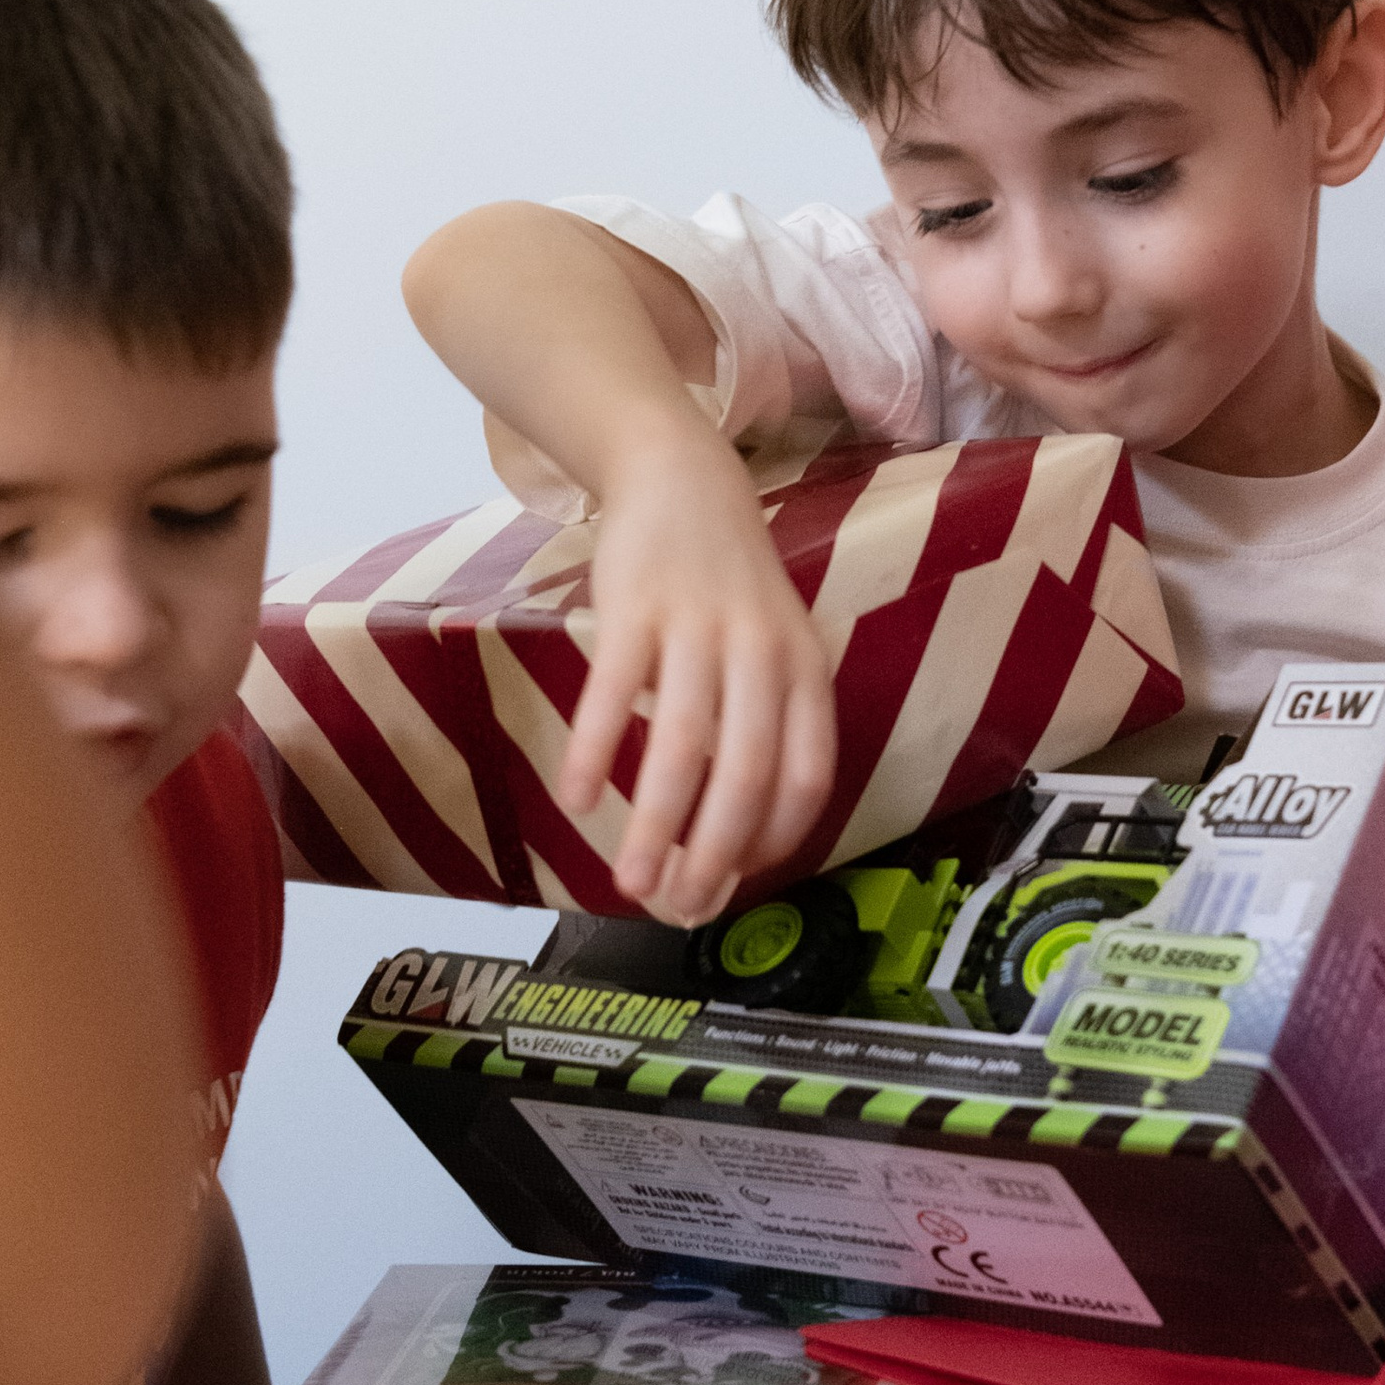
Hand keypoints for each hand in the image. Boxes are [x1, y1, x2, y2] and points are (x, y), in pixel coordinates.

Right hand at [561, 430, 836, 919]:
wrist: (681, 476)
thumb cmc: (726, 582)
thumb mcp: (773, 644)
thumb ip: (763, 723)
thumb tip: (734, 831)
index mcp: (804, 669)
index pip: (806, 777)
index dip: (773, 841)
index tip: (735, 882)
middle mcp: (761, 652)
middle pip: (748, 774)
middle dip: (713, 855)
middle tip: (679, 908)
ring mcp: (698, 628)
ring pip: (683, 746)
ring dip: (655, 825)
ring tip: (630, 883)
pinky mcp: (635, 607)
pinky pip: (614, 694)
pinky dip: (595, 752)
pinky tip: (577, 800)